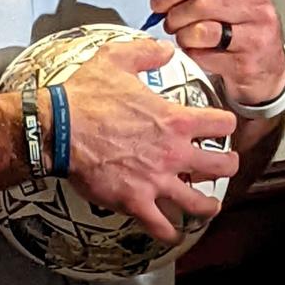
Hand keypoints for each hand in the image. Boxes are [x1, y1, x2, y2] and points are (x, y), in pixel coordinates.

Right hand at [64, 38, 237, 243]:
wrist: (57, 129)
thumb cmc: (84, 96)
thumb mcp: (116, 59)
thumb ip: (146, 53)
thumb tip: (165, 51)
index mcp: (175, 119)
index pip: (222, 124)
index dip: (225, 124)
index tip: (222, 127)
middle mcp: (173, 153)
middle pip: (222, 166)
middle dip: (228, 166)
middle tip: (225, 165)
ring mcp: (156, 181)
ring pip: (199, 204)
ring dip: (208, 205)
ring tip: (210, 205)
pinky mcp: (135, 202)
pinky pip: (162, 226)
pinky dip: (170, 232)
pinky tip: (172, 232)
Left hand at [150, 0, 284, 106]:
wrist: (267, 71)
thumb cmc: (243, 34)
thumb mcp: (225, 5)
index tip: (159, 1)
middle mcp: (257, 9)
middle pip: (201, 4)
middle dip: (176, 15)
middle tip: (171, 24)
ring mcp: (255, 37)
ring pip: (201, 30)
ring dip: (184, 37)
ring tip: (186, 39)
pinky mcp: (245, 63)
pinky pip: (204, 56)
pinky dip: (194, 55)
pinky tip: (201, 54)